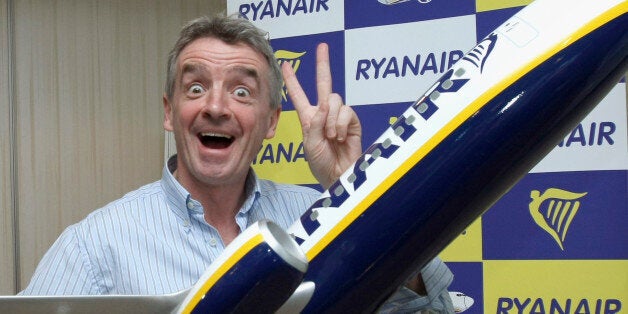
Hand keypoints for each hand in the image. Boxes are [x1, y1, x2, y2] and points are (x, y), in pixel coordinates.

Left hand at [281, 43, 361, 189]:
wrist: (338, 177)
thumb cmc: (321, 164)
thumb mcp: (310, 143)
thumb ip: (315, 123)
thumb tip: (325, 104)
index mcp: (308, 118)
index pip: (299, 95)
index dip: (293, 80)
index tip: (287, 64)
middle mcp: (324, 114)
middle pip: (324, 84)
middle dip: (323, 64)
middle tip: (322, 46)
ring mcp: (339, 117)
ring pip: (335, 100)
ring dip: (331, 119)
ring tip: (331, 137)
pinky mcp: (353, 122)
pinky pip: (347, 111)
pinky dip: (341, 124)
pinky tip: (340, 137)